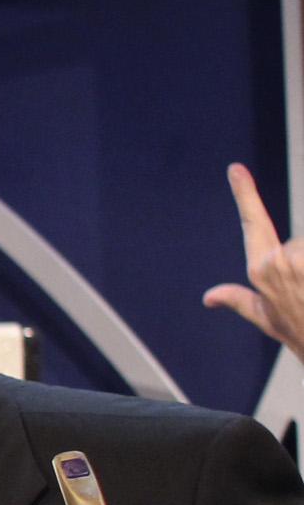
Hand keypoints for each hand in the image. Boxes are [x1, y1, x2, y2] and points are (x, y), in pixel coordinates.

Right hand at [203, 162, 303, 354]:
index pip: (253, 222)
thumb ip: (240, 301)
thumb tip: (210, 296)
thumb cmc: (303, 335)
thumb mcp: (269, 320)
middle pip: (302, 241)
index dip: (245, 193)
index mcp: (261, 270)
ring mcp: (297, 260)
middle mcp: (278, 262)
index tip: (236, 169)